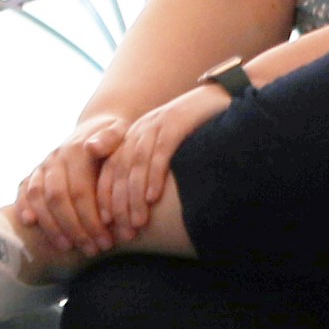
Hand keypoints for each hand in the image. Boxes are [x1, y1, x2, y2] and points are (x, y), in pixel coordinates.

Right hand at [8, 117, 125, 258]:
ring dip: (50, 225)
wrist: (95, 130)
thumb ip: (110, 140)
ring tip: (66, 247)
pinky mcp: (33, 174)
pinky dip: (23, 207)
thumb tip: (92, 147)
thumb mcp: (120, 133)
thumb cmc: (115, 140)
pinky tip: (30, 224)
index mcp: (76, 151)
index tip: (106, 241)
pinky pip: (23, 191)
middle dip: (74, 228)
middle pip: (58, 198)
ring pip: (38, 197)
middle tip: (91, 250)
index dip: (92, 218)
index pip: (80, 191)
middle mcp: (55, 159)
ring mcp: (42, 166)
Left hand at [93, 85, 228, 243]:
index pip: (111, 170)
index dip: (106, 197)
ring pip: (136, 165)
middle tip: (122, 233)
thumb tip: (146, 202)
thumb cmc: (199, 128)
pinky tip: (153, 197)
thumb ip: (154, 167)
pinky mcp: (175, 123)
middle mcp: (139, 131)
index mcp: (134, 137)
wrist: (223, 95)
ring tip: (136, 222)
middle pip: (119, 171)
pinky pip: (160, 153)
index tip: (106, 224)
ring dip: (134, 196)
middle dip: (118, 204)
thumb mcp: (169, 147)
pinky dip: (154, 176)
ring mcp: (156, 126)